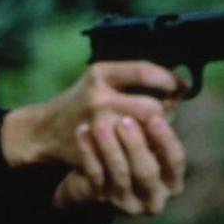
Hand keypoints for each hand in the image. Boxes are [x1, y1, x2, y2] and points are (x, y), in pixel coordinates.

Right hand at [1, 61, 185, 167]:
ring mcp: (98, 126)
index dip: (167, 80)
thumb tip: (176, 89)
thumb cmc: (81, 102)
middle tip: (165, 116)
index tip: (178, 87)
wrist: (45, 130)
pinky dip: (143, 151)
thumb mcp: (100, 79)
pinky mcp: (98, 150)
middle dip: (164, 114)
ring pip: (146, 133)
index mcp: (100, 73)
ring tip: (155, 132)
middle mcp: (98, 97)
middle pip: (151, 107)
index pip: (144, 71)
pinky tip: (144, 147)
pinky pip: (134, 152)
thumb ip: (131, 79)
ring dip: (157, 135)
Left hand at [52, 115, 185, 213]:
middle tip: (125, 121)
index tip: (155, 117)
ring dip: (110, 147)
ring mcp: (127, 202)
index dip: (166, 139)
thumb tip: (171, 89)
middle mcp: (154, 197)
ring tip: (100, 124)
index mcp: (172, 181)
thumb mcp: (146, 140)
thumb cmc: (128, 152)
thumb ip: (158, 122)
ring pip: (120, 175)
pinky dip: (88, 152)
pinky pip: (94, 175)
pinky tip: (82, 131)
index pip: (175, 160)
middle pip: (147, 171)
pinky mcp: (101, 200)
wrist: (92, 178)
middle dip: (136, 145)